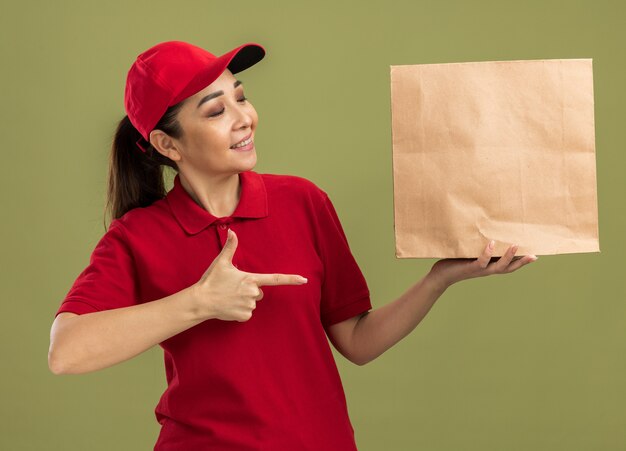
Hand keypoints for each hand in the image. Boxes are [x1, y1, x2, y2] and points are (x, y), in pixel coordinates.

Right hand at [191, 229, 307, 321]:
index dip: (291, 279)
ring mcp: (249, 306)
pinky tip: (229, 306)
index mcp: (250, 279)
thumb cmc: (211, 280)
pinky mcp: (243, 316)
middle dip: (249, 290)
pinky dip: (239, 311)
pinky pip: (247, 313)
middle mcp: (253, 293)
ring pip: (252, 303)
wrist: (200, 301)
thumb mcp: (221, 262)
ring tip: (228, 297)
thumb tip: (231, 231)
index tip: (304, 280)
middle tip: (233, 288)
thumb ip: (230, 247)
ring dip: (243, 300)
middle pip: (259, 292)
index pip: (275, 279)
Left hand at [428, 240, 537, 289]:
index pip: (509, 265)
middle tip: (534, 256)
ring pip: (499, 266)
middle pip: (509, 268)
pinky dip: (488, 253)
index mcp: (490, 267)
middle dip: (522, 262)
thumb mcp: (470, 253)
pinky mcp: (471, 268)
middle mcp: (487, 270)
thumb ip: (478, 246)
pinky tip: (492, 244)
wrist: (441, 276)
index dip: (521, 262)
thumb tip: (485, 231)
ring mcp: (480, 270)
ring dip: (508, 257)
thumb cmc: (456, 263)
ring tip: (516, 246)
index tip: (535, 256)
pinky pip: (482, 261)